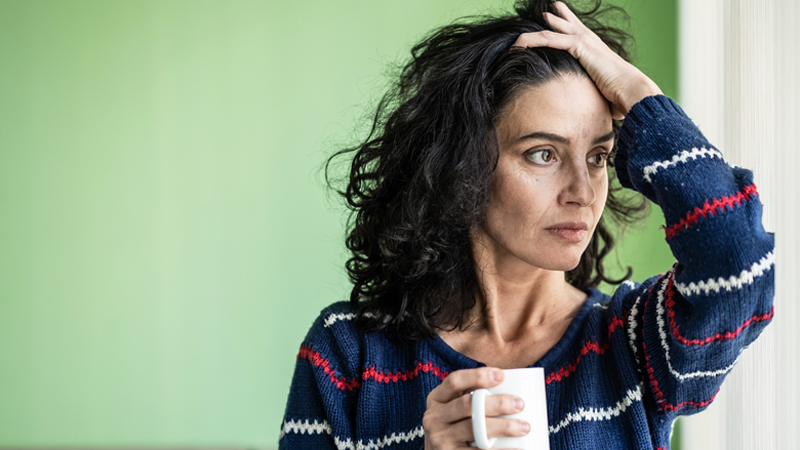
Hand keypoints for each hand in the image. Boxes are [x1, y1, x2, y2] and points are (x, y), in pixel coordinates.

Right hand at [423, 367, 529, 448]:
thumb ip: (473, 399)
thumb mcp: (454, 411)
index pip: (455, 380)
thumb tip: (513, 387)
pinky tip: (518, 448)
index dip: (477, 376)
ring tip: (524, 427)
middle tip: (519, 404)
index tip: (502, 375)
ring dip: (502, 427)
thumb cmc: (456, 429)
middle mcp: (433, 417)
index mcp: (437, 399)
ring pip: (473, 428)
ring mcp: (439, 438)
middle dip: (496, 403)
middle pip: (467, 405)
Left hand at [512, 1, 661, 118]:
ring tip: (516, 36)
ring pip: (551, 30)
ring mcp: (585, 40)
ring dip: (531, 34)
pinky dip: (532, 41)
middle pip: (565, 22)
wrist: (632, 92)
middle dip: (552, 17)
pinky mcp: (581, 45)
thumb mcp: (599, 91)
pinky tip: (518, 44)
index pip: (575, 31)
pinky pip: (550, 39)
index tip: (550, 22)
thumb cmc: (620, 96)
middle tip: (541, 13)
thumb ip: (589, 93)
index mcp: (594, 49)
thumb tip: (583, 110)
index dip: (562, 25)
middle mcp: (589, 39)